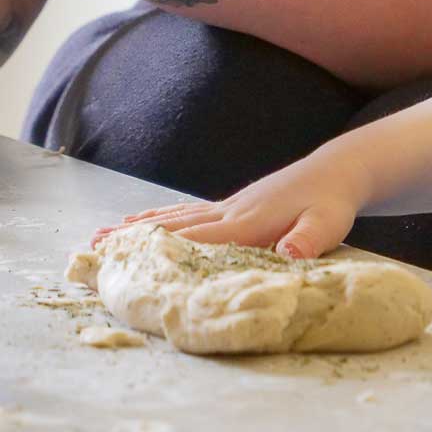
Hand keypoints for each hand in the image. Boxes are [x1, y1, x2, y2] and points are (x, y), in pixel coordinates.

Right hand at [93, 147, 372, 258]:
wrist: (339, 170)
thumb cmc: (334, 201)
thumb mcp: (330, 223)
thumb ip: (310, 239)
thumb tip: (289, 253)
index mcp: (249, 222)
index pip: (200, 240)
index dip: (165, 252)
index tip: (127, 261)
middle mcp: (231, 211)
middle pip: (176, 228)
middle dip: (136, 241)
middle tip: (92, 252)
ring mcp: (230, 206)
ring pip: (177, 218)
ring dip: (139, 229)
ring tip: (101, 239)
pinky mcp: (234, 205)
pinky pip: (189, 214)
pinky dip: (161, 219)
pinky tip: (141, 223)